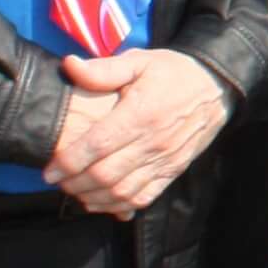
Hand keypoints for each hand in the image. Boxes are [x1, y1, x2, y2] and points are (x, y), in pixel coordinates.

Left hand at [48, 48, 232, 217]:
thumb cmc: (173, 72)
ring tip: (76, 193)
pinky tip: (103, 202)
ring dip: (95, 198)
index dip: (69, 161)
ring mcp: (165, 159)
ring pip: (123, 191)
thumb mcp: (140, 61)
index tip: (49, 171)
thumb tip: (69, 65)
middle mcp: (153, 141)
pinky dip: (120, 206)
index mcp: (140, 113)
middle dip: (76, 183)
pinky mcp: (174, 170)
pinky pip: (145, 197)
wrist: (217, 86)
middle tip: (58, 182)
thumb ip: (103, 69)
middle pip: (106, 174)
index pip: (98, 144)